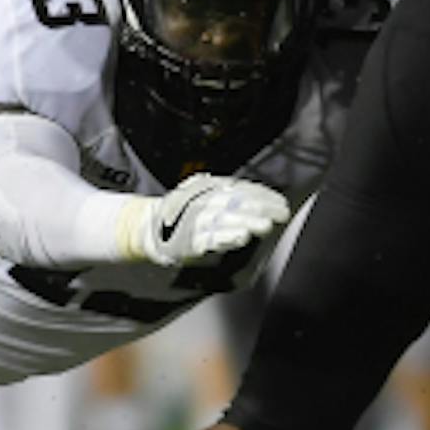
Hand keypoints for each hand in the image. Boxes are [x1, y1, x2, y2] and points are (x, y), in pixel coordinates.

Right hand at [141, 173, 289, 266]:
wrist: (148, 228)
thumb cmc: (183, 214)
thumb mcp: (203, 195)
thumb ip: (227, 194)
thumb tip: (263, 199)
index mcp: (209, 188)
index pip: (241, 189)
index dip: (263, 196)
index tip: (281, 203)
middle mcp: (202, 201)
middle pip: (235, 202)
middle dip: (260, 208)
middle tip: (280, 213)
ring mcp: (195, 221)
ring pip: (224, 219)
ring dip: (246, 222)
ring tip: (264, 226)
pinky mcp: (189, 241)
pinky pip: (209, 238)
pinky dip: (225, 238)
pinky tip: (240, 237)